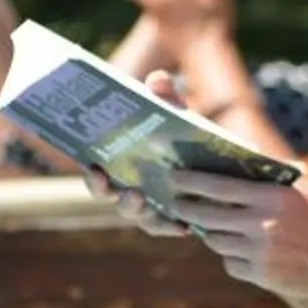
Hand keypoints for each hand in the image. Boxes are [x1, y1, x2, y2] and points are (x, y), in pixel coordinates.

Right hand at [81, 73, 196, 236]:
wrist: (216, 161)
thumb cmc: (183, 135)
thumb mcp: (175, 114)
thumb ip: (166, 98)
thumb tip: (157, 79)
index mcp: (120, 167)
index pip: (97, 174)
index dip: (92, 175)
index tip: (93, 166)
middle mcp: (127, 190)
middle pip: (109, 197)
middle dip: (105, 191)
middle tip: (110, 182)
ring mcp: (148, 209)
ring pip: (137, 216)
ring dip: (135, 210)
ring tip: (139, 197)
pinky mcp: (172, 220)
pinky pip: (168, 228)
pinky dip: (172, 227)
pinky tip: (183, 228)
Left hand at [164, 169, 307, 299]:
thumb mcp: (294, 195)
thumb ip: (262, 185)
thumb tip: (223, 172)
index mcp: (272, 197)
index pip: (219, 186)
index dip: (192, 181)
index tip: (174, 177)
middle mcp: (262, 224)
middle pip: (207, 215)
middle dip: (186, 208)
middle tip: (176, 202)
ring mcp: (259, 252)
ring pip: (216, 241)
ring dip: (213, 234)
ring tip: (220, 227)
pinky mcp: (259, 275)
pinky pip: (230, 263)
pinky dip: (233, 257)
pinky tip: (250, 253)